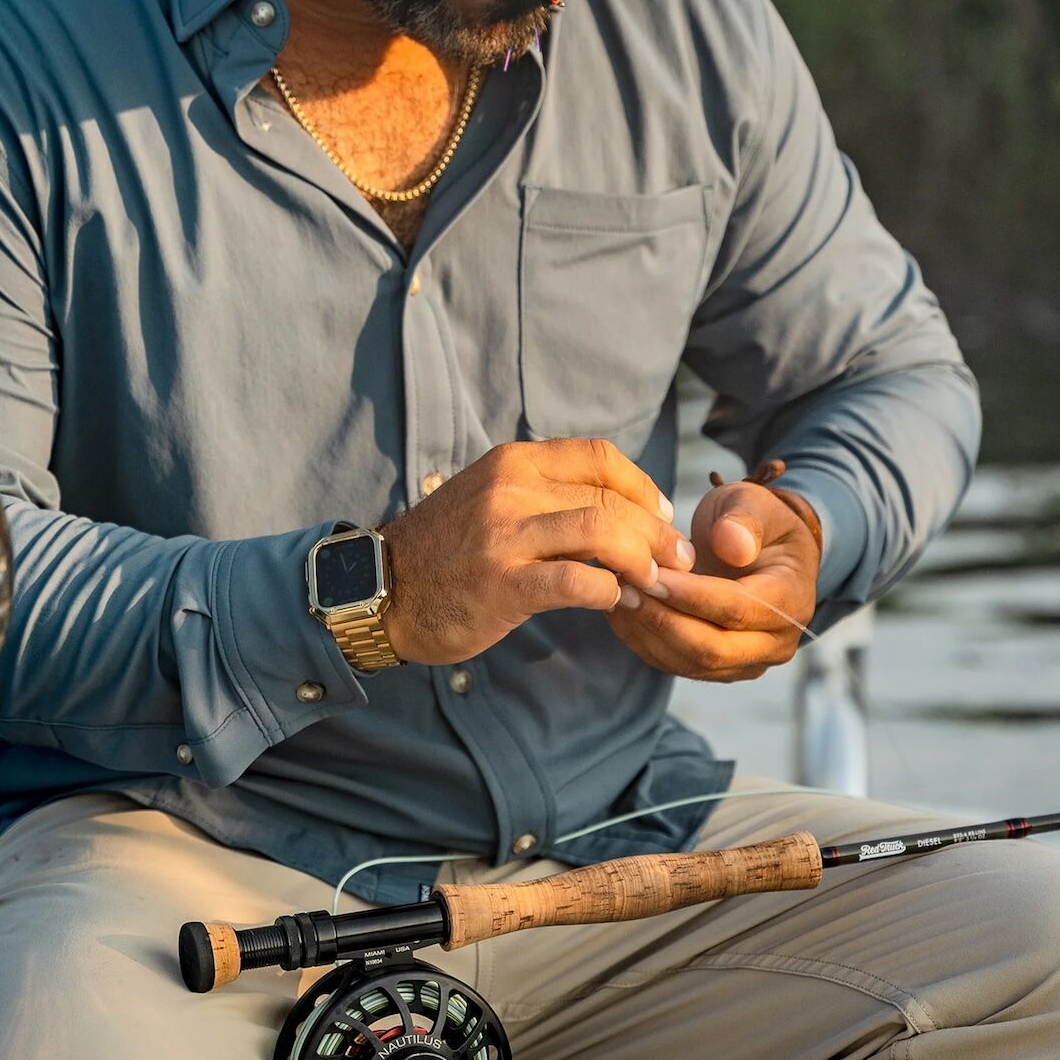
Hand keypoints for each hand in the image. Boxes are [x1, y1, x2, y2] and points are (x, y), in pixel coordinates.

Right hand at [377, 438, 695, 665]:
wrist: (382, 589)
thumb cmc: (446, 549)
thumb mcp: (491, 497)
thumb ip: (544, 491)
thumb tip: (618, 503)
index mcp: (513, 462)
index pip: (599, 457)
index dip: (643, 486)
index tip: (661, 514)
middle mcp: (511, 489)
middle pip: (611, 498)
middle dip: (656, 532)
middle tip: (677, 560)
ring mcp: (505, 536)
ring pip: (603, 533)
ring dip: (643, 560)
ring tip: (656, 582)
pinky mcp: (504, 584)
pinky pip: (579, 582)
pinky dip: (611, 592)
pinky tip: (616, 602)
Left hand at [604, 470, 820, 682]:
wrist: (756, 545)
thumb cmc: (753, 520)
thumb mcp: (753, 503)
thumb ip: (744, 520)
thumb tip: (732, 546)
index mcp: (791, 600)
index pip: (736, 609)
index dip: (690, 595)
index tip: (650, 573)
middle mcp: (777, 642)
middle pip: (713, 649)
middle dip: (662, 620)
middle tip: (623, 589)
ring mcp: (748, 661)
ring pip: (691, 663)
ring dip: (647, 633)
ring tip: (616, 595)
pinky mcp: (720, 668)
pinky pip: (678, 664)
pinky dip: (644, 641)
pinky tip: (620, 611)